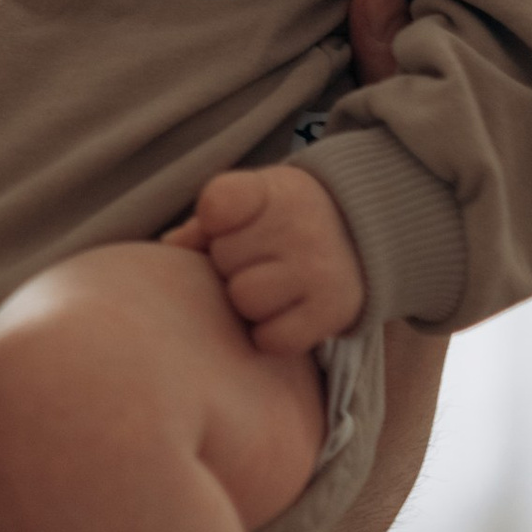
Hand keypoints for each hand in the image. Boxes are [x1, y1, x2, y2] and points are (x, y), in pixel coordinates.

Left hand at [164, 160, 365, 355]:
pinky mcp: (333, 311)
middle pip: (223, 260)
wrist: (360, 238)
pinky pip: (272, 339)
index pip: (217, 204)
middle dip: (231, 264)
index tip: (228, 224)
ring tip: (272, 286)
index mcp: (275, 192)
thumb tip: (171, 248)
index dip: (212, 223)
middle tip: (260, 259)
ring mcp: (320, 270)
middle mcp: (302, 227)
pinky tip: (285, 314)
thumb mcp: (250, 202)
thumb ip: (206, 222)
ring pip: (245, 302)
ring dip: (249, 303)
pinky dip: (271, 335)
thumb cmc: (282, 222)